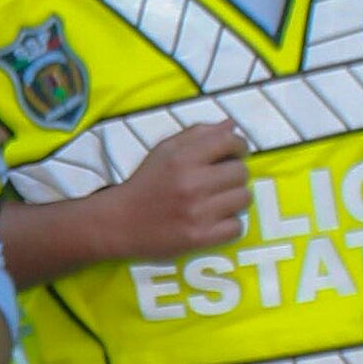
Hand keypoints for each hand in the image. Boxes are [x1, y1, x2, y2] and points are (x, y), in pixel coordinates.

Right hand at [102, 118, 251, 260]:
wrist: (119, 222)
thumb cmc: (146, 183)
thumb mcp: (165, 150)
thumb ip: (198, 134)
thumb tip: (231, 125)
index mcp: (182, 157)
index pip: (229, 142)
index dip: (239, 146)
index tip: (235, 154)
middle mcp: (191, 183)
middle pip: (241, 172)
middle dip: (235, 175)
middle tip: (221, 181)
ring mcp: (197, 212)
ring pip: (243, 199)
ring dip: (235, 199)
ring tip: (218, 201)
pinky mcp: (199, 238)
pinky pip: (236, 227)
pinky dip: (229, 225)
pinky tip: (214, 221)